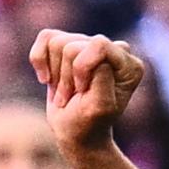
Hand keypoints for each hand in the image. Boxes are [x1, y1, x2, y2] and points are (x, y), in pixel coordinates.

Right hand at [26, 29, 149, 151]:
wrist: (74, 130)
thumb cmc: (88, 123)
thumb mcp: (99, 107)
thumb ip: (103, 79)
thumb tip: (95, 48)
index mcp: (129, 65)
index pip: (98, 45)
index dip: (81, 67)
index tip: (81, 90)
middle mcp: (113, 49)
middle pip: (73, 44)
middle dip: (66, 76)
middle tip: (73, 96)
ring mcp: (90, 44)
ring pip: (57, 42)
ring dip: (55, 73)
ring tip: (65, 91)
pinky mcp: (69, 44)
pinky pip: (45, 38)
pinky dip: (39, 60)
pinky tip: (47, 78)